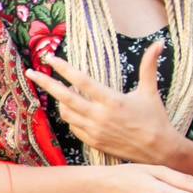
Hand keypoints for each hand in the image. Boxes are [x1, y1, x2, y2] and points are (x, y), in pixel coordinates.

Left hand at [30, 44, 183, 165]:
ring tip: (58, 90)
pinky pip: (73, 126)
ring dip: (59, 100)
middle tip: (31, 72)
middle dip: (45, 83)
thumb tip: (160, 42)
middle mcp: (100, 116)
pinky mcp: (93, 142)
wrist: (158, 151)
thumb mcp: (150, 90)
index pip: (81, 81)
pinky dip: (69, 116)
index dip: (63, 69)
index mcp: (112, 100)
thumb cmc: (155, 119)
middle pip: (65, 97)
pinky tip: (72, 108)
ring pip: (66, 113)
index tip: (50, 58)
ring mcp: (94, 130)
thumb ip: (149, 65)